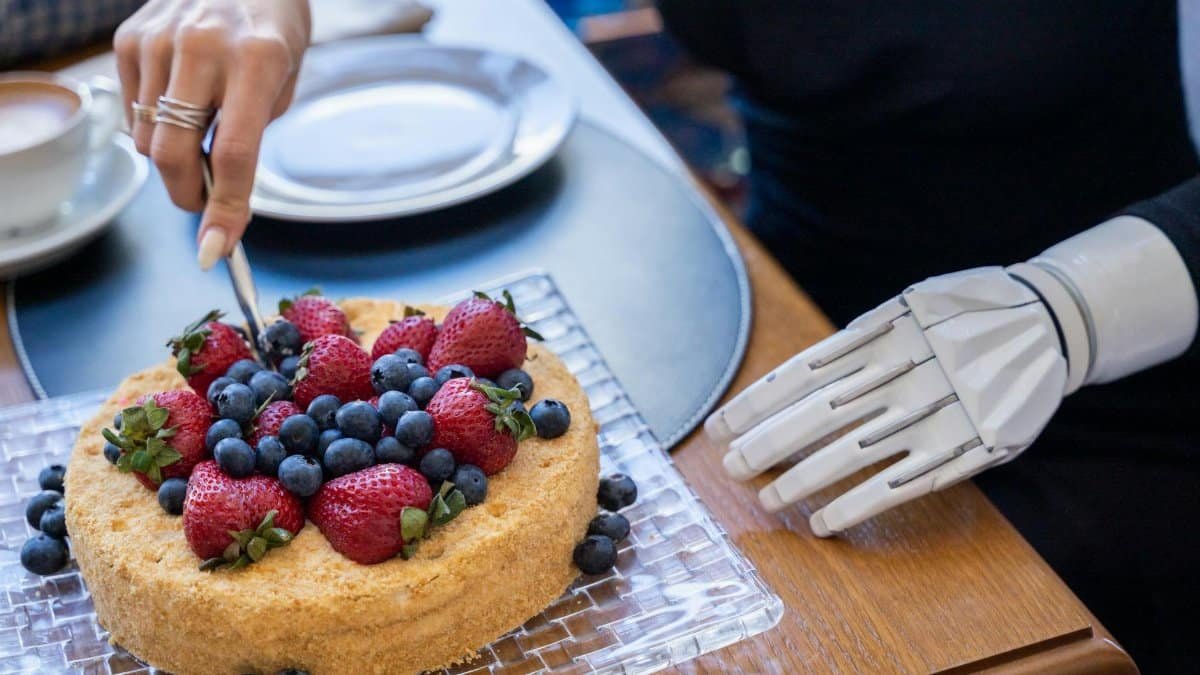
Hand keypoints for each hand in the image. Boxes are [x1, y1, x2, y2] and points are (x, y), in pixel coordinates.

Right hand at [114, 0, 310, 266]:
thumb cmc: (271, 34)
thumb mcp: (283, 81)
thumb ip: (250, 135)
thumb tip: (219, 197)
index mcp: (257, 60)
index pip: (234, 153)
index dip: (225, 209)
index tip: (218, 249)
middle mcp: (202, 48)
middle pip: (173, 153)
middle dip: (187, 195)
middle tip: (204, 204)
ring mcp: (159, 40)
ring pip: (146, 140)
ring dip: (173, 158)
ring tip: (201, 130)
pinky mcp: (129, 38)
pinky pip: (131, 111)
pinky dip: (154, 124)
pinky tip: (181, 99)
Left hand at [706, 267, 1070, 535]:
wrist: (1049, 321)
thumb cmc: (964, 314)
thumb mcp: (909, 307)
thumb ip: (858, 343)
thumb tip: (793, 380)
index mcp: (881, 336)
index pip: (800, 376)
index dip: (756, 404)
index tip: (720, 426)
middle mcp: (900, 375)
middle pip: (814, 417)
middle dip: (765, 445)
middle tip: (728, 468)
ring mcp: (931, 415)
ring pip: (849, 456)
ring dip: (800, 481)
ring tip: (765, 499)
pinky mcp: (962, 450)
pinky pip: (898, 486)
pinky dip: (855, 507)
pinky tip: (821, 522)